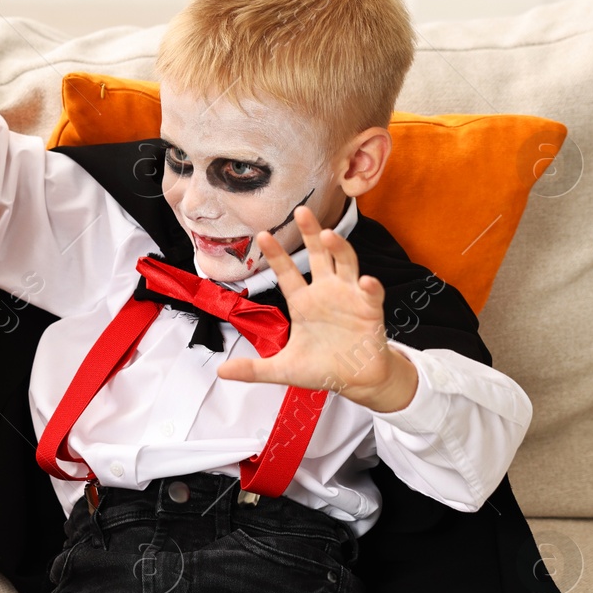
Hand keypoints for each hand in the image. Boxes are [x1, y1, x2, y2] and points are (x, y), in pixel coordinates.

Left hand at [215, 206, 417, 412]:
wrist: (355, 381)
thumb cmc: (322, 367)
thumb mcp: (283, 369)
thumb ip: (254, 369)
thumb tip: (221, 372)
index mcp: (303, 301)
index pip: (287, 272)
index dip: (276, 254)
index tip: (262, 235)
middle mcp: (327, 292)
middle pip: (319, 255)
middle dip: (311, 233)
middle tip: (302, 211)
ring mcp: (350, 297)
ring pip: (346, 263)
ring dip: (340, 249)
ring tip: (329, 235)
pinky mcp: (371, 310)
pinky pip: (371, 294)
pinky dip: (370, 287)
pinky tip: (366, 281)